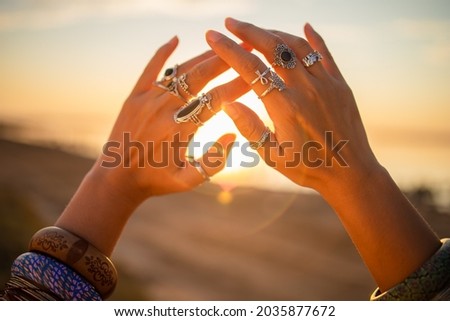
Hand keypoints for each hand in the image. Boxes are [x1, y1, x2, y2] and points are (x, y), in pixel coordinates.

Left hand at [96, 35, 249, 202]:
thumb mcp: (188, 180)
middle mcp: (164, 109)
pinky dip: (162, 53)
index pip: (216, 100)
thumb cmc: (157, 180)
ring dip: (203, 57)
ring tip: (222, 46)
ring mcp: (148, 99)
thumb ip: (214, 162)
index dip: (238, 86)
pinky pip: (150, 69)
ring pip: (180, 70)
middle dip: (225, 61)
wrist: (117, 177)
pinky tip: (175, 39)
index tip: (255, 77)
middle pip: (200, 76)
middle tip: (245, 50)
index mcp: (180, 128)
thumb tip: (233, 135)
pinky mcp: (135, 96)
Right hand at [205, 18, 379, 195]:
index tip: (214, 36)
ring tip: (258, 30)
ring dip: (275, 34)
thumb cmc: (308, 167)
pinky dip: (314, 38)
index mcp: (284, 107)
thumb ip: (249, 127)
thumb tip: (228, 103)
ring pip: (297, 47)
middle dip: (248, 32)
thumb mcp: (272, 155)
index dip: (229, 50)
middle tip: (230, 22)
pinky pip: (325, 54)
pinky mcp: (340, 85)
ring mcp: (325, 84)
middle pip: (273, 49)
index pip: (251, 69)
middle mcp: (305, 89)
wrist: (350, 172)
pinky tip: (304, 26)